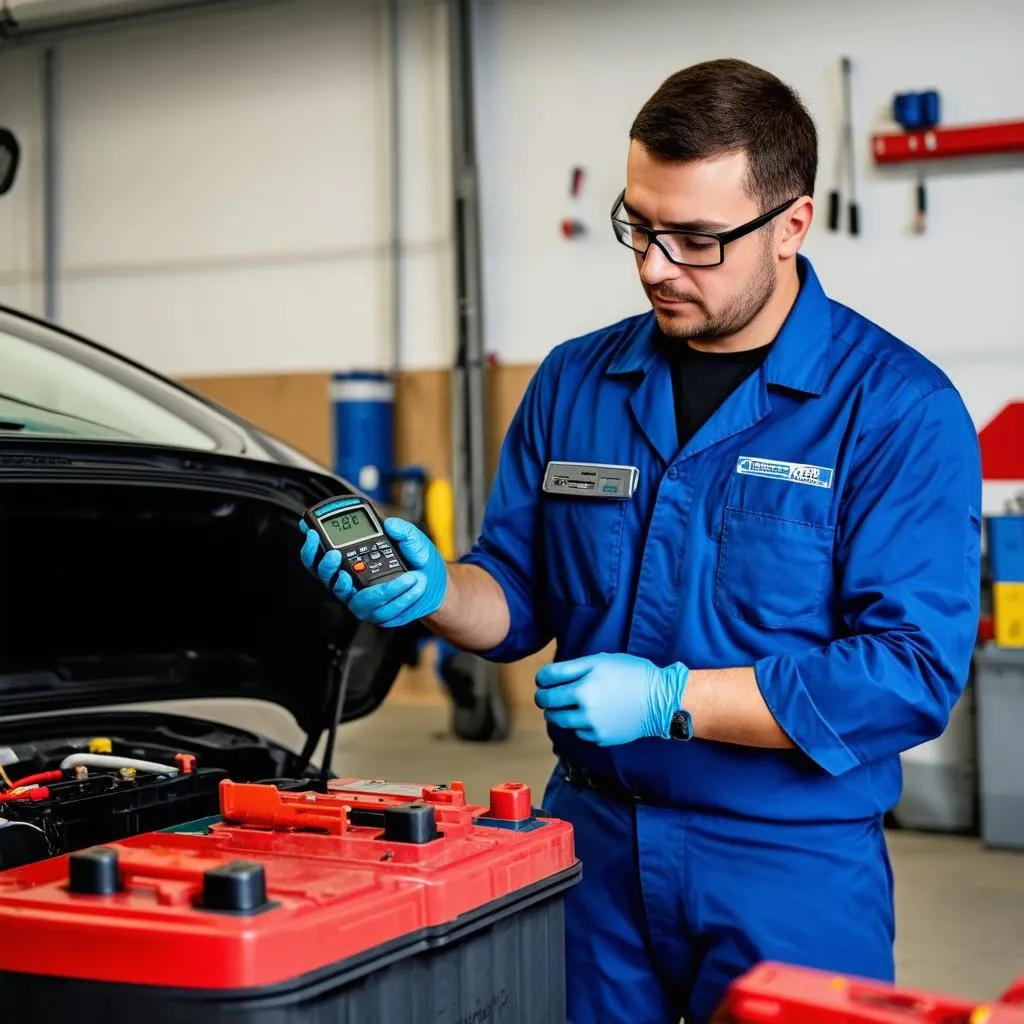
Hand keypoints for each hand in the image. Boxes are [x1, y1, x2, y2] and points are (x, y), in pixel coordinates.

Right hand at [299, 516, 447, 627]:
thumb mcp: (414, 540)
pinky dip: (399, 597)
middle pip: (326, 579)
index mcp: (353, 560)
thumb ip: (403, 530)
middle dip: (328, 567)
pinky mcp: (376, 614)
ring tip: (404, 578)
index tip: (313, 534)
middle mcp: (353, 582)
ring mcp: (362, 599)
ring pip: (357, 599)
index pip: (321, 557)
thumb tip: (390, 524)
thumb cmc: (418, 561)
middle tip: (336, 555)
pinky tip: (411, 586)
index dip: (312, 548)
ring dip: (382, 589)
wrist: (435, 583)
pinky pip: (381, 611)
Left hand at [534, 653, 688, 745]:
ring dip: (556, 712)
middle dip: (544, 697)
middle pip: (547, 704)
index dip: (541, 678)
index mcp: (582, 686)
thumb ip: (572, 667)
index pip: (545, 681)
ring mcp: (591, 726)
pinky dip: (577, 724)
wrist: (661, 700)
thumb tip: (548, 676)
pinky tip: (587, 715)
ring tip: (565, 705)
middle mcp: (583, 708)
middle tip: (548, 694)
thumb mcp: (601, 661)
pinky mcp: (600, 738)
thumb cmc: (632, 674)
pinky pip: (578, 732)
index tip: (544, 679)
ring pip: (559, 721)